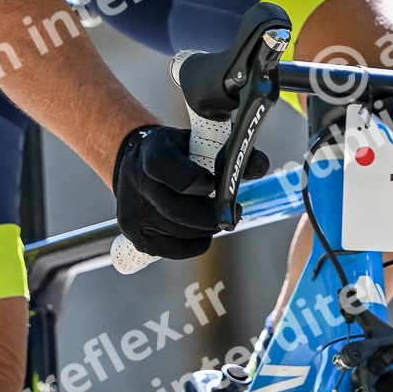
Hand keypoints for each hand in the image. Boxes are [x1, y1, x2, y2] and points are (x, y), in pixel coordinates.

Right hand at [112, 124, 268, 260]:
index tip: (213, 184)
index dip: (193, 179)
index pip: (164, 167)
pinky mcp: (139, 237)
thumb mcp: (201, 141)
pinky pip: (175, 250)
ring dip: (207, 229)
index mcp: (152, 152)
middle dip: (211, 215)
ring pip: (178, 232)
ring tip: (221, 218)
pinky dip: (196, 243)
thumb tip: (258, 167)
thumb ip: (232, 153)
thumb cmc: (181, 153)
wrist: (139, 165)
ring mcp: (134, 213)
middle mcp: (137, 183)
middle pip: (175, 209)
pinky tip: (204, 232)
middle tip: (235, 212)